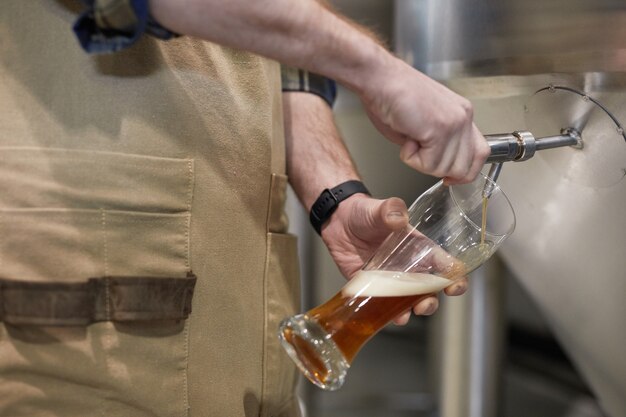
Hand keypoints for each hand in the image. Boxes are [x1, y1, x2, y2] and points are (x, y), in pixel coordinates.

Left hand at [321, 194, 467, 323]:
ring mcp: (392, 279)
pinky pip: (383, 306)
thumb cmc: (366, 212)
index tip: (455, 286)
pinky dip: (386, 314)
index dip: (455, 277)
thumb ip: (391, 210)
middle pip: (430, 290)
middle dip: (431, 301)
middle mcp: (409, 267)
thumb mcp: (380, 208)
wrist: (339, 221)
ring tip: (405, 315)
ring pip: (408, 302)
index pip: (445, 264)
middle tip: (425, 304)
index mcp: (419, 248)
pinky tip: (386, 317)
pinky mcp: (373, 287)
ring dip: (410, 311)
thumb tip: (398, 217)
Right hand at [359, 57, 489, 183]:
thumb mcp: (423, 123)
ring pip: (444, 168)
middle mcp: (463, 117)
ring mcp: (454, 123)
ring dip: (420, 162)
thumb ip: (438, 143)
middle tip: (418, 151)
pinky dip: (411, 158)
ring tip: (409, 137)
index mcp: (461, 113)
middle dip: (436, 169)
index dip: (464, 172)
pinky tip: (407, 137)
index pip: (480, 153)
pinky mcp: (440, 129)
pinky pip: (429, 164)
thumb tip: (437, 162)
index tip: (448, 178)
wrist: (379, 78)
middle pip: (464, 167)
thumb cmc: (391, 96)